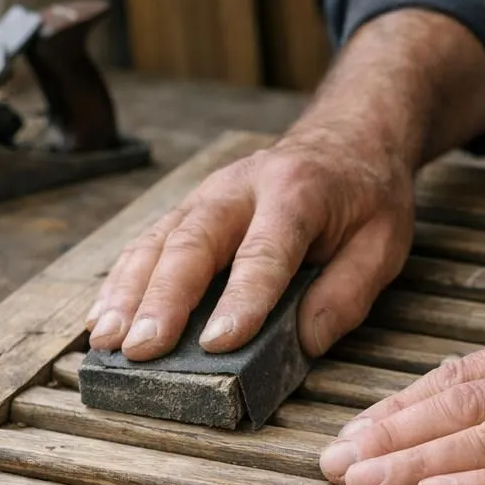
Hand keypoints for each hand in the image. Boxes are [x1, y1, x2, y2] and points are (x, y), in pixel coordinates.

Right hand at [86, 130, 413, 360]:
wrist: (346, 136)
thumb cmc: (365, 197)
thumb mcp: (383, 244)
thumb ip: (347, 294)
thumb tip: (304, 343)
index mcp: (298, 193)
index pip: (265, 252)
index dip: (242, 300)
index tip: (219, 344)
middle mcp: (241, 187)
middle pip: (193, 242)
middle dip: (163, 299)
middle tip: (142, 348)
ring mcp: (206, 195)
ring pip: (157, 242)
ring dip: (127, 294)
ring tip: (107, 341)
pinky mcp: (187, 209)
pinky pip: (145, 245)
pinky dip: (120, 284)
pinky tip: (101, 320)